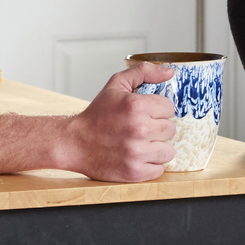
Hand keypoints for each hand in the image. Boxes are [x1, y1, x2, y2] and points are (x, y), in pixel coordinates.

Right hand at [58, 62, 176, 181]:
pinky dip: (151, 164)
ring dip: (156, 147)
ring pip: (168, 151)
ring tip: (140, 143)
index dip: (157, 110)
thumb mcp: (116, 85)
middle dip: (157, 128)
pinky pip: (159, 169)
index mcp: (135, 106)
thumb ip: (144, 72)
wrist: (74, 142)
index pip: (169, 108)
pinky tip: (137, 157)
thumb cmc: (96, 115)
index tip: (145, 113)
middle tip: (139, 128)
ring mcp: (137, 153)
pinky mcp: (135, 172)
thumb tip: (170, 72)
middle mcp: (139, 129)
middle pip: (170, 129)